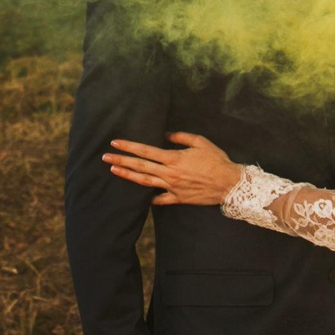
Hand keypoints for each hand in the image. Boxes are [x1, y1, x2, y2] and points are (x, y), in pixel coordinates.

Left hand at [104, 132, 242, 205]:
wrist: (229, 184)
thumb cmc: (216, 160)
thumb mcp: (200, 142)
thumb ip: (181, 137)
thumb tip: (166, 134)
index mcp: (173, 158)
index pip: (145, 151)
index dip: (129, 146)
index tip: (114, 143)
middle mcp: (169, 173)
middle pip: (140, 166)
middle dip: (121, 161)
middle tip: (104, 158)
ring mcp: (172, 188)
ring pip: (145, 182)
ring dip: (128, 176)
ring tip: (114, 171)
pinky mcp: (178, 199)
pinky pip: (160, 200)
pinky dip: (149, 199)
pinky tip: (140, 197)